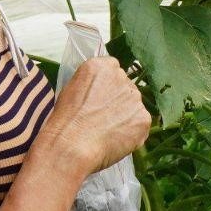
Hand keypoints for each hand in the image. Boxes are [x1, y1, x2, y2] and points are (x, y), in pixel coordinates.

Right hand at [39, 57, 150, 174]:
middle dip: (117, 101)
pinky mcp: (143, 118)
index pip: (112, 70)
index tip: (99, 100)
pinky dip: (131, 134)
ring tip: (106, 132)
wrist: (72, 144)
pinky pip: (139, 125)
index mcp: (103, 66)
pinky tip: (114, 140)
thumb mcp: (72, 89)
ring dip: (125, 117)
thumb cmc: (66, 120)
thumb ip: (92, 84)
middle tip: (103, 119)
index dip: (105, 88)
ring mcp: (135, 98)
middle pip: (125, 88)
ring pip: (133, 107)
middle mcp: (122, 77)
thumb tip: (100, 92)